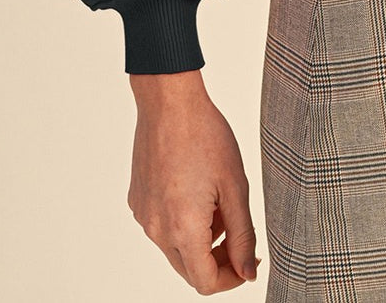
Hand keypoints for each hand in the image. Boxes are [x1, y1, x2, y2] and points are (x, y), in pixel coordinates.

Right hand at [127, 71, 260, 289]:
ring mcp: (143, 215)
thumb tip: (248, 273)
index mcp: (183, 229)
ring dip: (200, 239)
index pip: (205, 282)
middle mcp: (156, 229)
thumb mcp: (235, 187)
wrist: (169, 102)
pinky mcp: (137, 200)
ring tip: (217, 201)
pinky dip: (182, 221)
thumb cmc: (205, 136)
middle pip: (189, 269)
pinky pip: (162, 226)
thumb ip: (243, 236)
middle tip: (239, 232)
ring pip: (175, 248)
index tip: (248, 260)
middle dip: (217, 260)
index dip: (231, 278)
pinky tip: (196, 189)